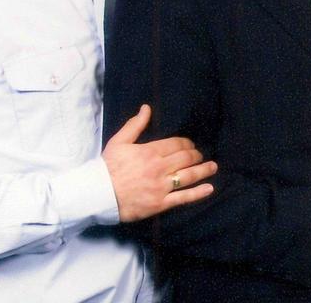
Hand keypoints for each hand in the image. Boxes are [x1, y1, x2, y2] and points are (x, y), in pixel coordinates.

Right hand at [103, 104, 217, 221]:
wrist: (97, 195)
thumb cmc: (107, 167)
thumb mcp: (119, 142)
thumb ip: (135, 125)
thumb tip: (147, 108)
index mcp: (150, 152)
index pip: (177, 144)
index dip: (187, 144)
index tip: (190, 145)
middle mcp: (159, 168)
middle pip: (186, 158)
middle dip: (196, 155)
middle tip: (200, 155)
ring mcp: (161, 186)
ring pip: (189, 176)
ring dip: (204, 170)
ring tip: (213, 166)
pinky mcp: (160, 203)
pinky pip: (183, 198)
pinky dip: (198, 193)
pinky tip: (209, 189)